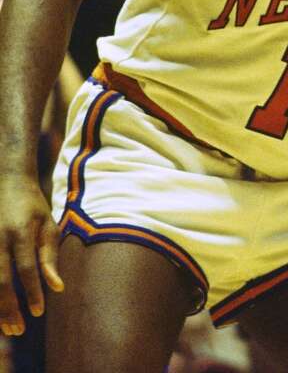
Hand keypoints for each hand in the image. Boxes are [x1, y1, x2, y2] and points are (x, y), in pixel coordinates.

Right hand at [0, 174, 63, 335]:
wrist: (8, 183)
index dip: (32, 291)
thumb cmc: (33, 207)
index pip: (26, 268)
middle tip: (19, 329)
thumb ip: (50, 256)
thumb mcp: (48, 225)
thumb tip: (58, 288)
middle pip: (2, 280)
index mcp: (21, 232)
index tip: (38, 312)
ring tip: (7, 327)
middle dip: (9, 308)